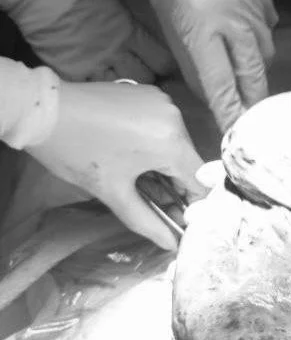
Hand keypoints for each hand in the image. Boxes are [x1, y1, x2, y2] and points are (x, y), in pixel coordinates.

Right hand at [2, 0, 173, 81]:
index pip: (161, 61)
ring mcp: (93, 66)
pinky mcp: (71, 74)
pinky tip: (99, 97)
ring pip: (119, 92)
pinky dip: (96, 96)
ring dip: (124, 95)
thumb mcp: (117, 9)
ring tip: (124, 95)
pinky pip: (91, 94)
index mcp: (130, 32)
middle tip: (145, 86)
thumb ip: (132, 31)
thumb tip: (143, 48)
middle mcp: (116, 53)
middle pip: (144, 82)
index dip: (166, 70)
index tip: (166, 74)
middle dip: (148, 85)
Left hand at [25, 81, 204, 250]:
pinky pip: (163, 128)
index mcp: (170, 142)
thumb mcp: (112, 192)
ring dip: (163, 166)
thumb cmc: (76, 152)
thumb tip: (171, 244)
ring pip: (176, 146)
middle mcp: (174, 117)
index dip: (192, 204)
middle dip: (174, 186)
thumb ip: (147, 221)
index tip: (177, 217)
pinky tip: (133, 154)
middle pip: (188, 163)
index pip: (199, 181)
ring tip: (139, 179)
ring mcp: (162, 103)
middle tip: (155, 203)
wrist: (41, 109)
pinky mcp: (149, 94)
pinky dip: (154, 145)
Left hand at [146, 0, 277, 132]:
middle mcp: (234, 23)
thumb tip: (213, 98)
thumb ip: (191, 61)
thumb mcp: (169, 20)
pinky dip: (258, 39)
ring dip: (255, 69)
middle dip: (253, 103)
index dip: (230, 115)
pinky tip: (245, 31)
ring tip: (243, 71)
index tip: (236, 138)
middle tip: (252, 122)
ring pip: (265, 56)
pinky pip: (269, 30)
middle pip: (253, 78)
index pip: (220, 85)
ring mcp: (255, 10)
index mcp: (201, 28)